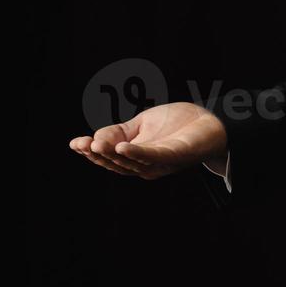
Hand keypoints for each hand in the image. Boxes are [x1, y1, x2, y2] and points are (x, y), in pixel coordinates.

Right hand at [69, 102, 227, 179]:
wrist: (211, 120)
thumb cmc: (177, 124)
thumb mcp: (142, 124)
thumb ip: (120, 131)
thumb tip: (95, 138)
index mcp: (137, 159)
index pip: (110, 158)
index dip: (91, 152)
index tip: (75, 143)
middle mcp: (147, 166)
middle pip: (117, 164)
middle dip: (97, 155)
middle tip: (82, 144)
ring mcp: (161, 163)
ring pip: (131, 162)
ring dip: (113, 154)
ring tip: (96, 144)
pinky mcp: (175, 155)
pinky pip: (153, 156)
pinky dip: (137, 152)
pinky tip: (122, 145)